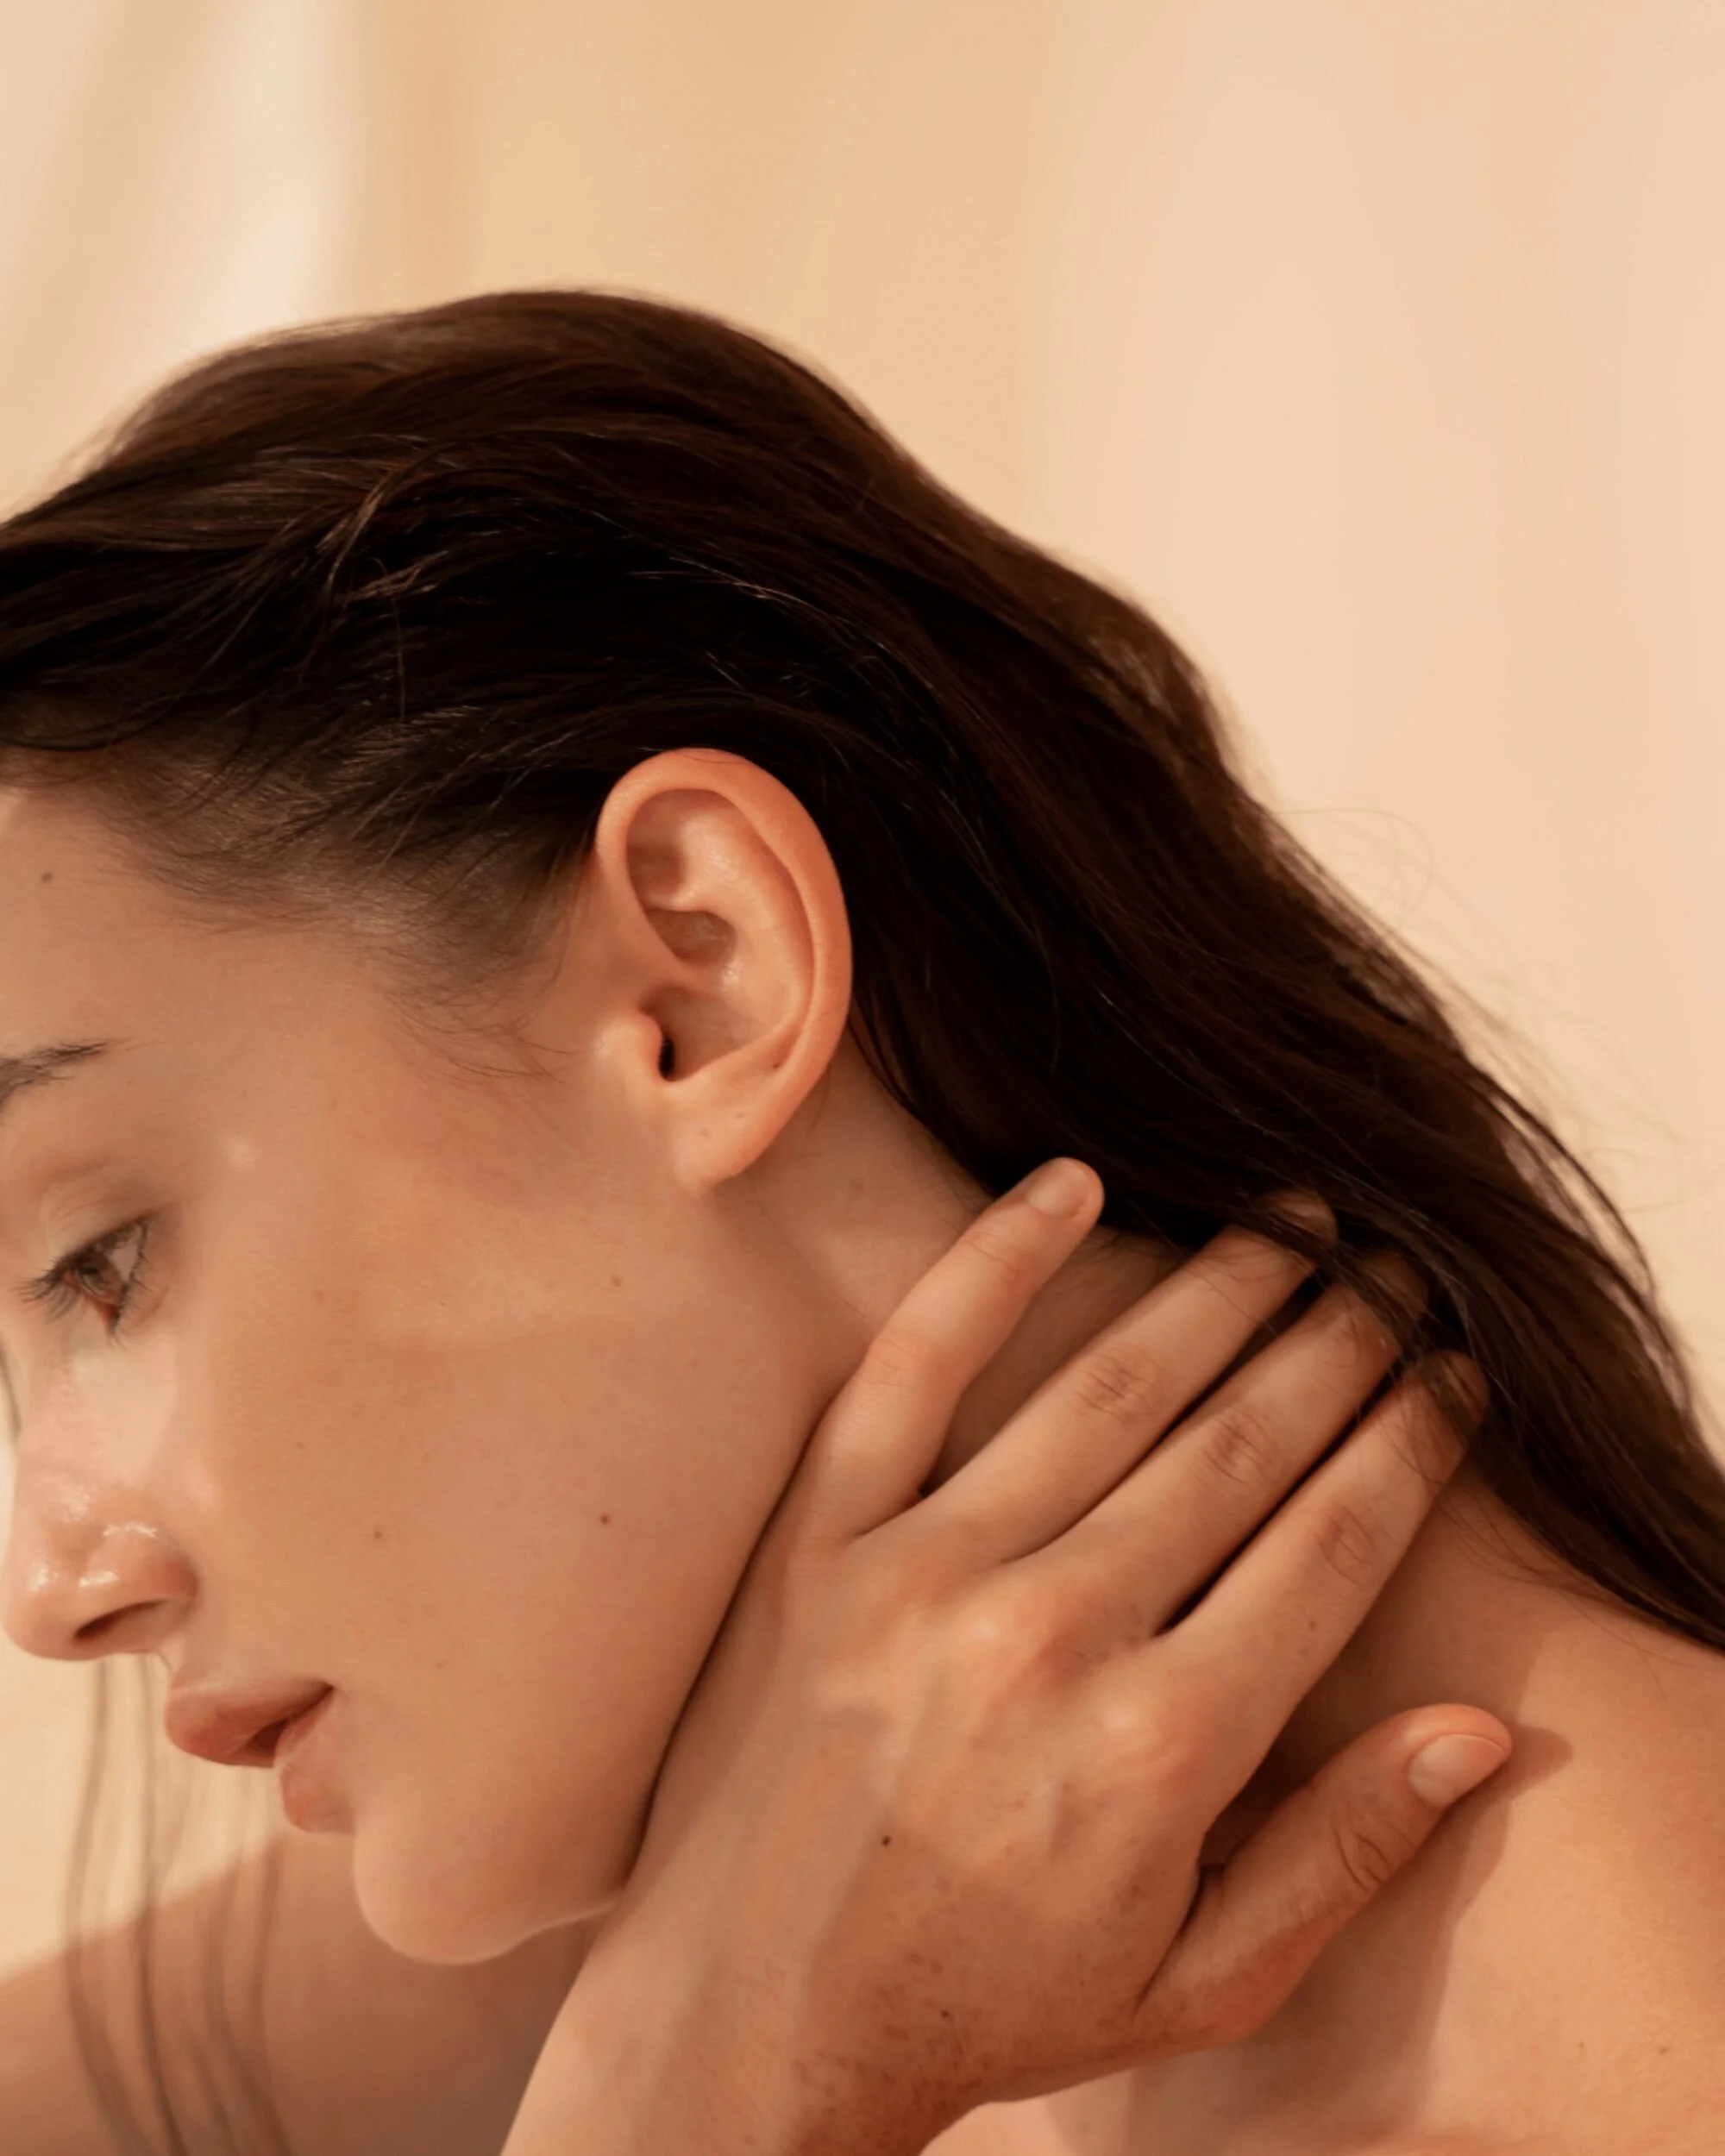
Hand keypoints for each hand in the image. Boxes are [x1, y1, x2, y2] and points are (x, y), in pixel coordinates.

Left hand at [505, 1163, 1509, 2154]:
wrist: (751, 2022)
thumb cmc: (990, 2006)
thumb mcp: (1199, 1981)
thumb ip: (1345, 1851)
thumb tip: (1480, 1728)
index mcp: (1161, 1751)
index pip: (1330, 1546)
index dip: (1411, 1446)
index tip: (1457, 1378)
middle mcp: (1050, 1639)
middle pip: (1239, 1445)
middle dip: (1341, 1346)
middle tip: (1398, 1274)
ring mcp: (922, 1576)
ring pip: (1107, 1387)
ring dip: (1219, 1288)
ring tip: (1293, 1222)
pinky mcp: (819, 1543)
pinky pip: (910, 1368)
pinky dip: (991, 1264)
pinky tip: (1070, 1186)